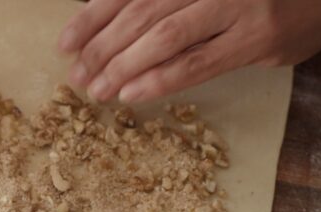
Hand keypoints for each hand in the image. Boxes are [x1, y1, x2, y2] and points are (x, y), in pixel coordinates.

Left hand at [58, 0, 320, 102]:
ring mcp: (234, 7)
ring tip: (97, 90)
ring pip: (165, 38)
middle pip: (140, 14)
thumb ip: (166, 4)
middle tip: (77, 76)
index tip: (65, 44)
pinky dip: (161, 80)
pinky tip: (133, 94)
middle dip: (102, 48)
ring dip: (124, 67)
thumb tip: (111, 31)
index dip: (91, 18)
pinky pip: (198, 63)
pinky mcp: (255, 39)